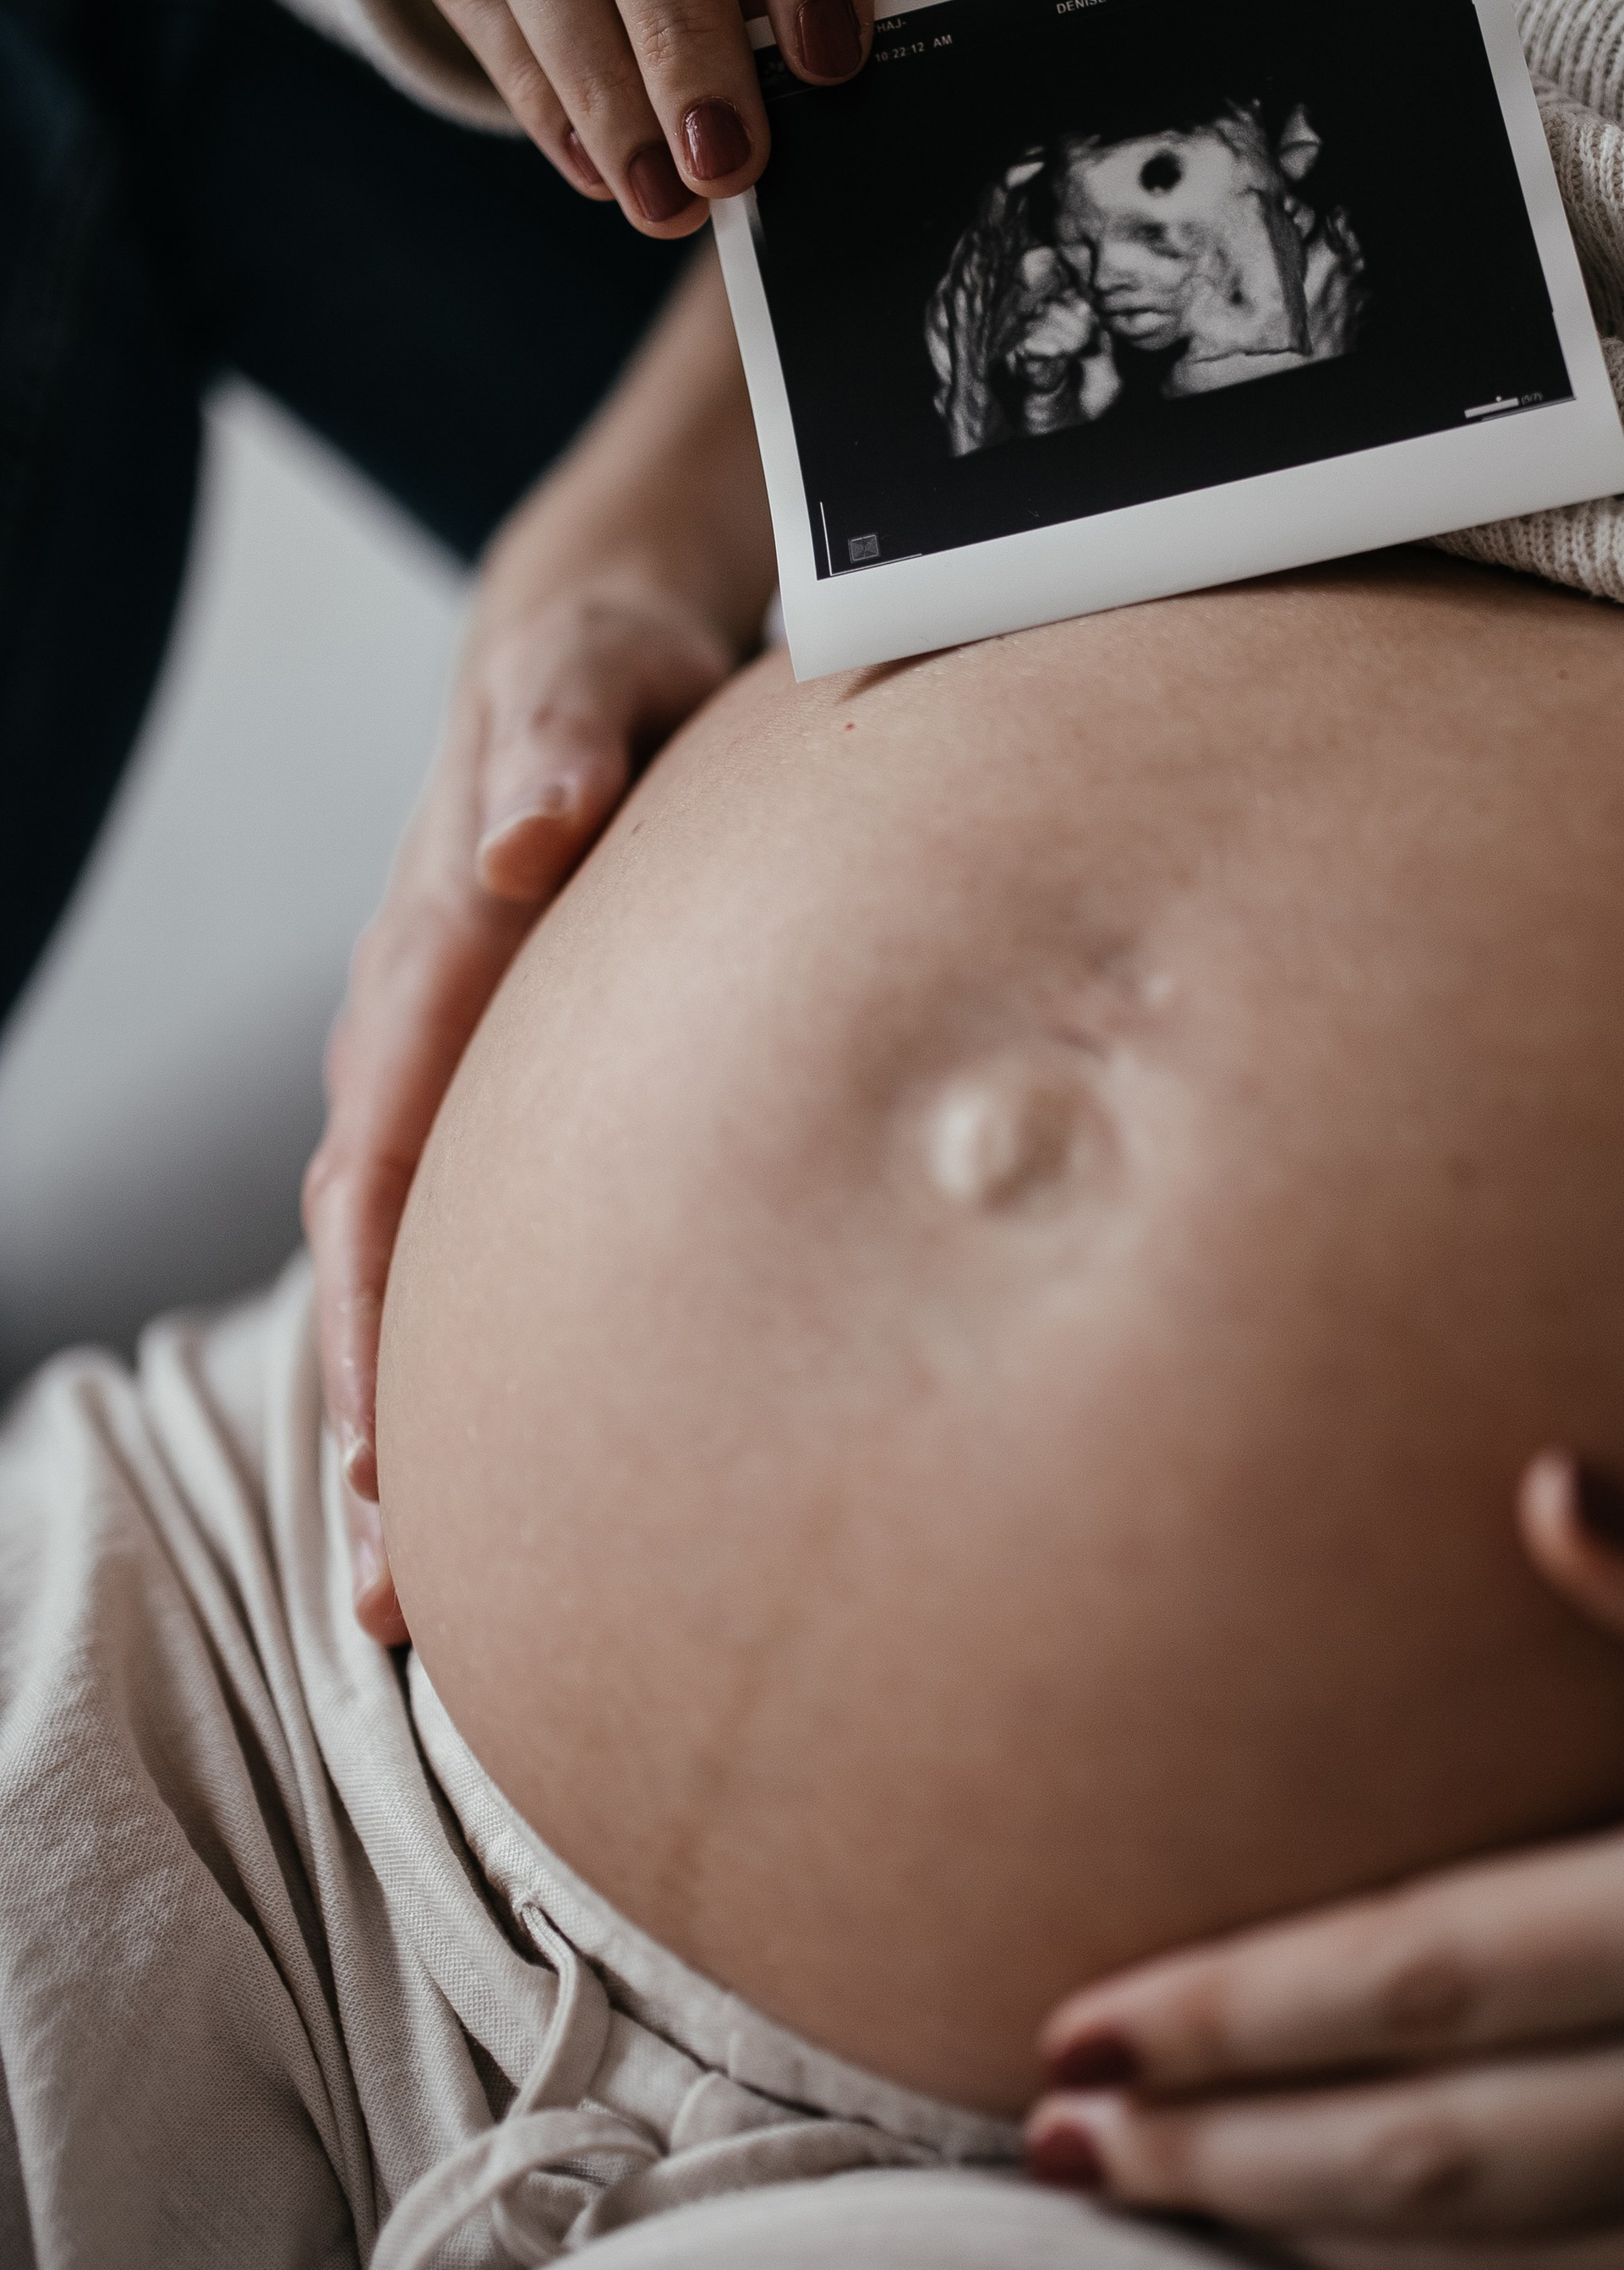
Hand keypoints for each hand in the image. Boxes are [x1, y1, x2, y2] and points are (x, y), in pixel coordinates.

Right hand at [306, 256, 769, 1641]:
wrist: (587, 659)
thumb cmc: (602, 671)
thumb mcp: (590, 668)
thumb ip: (564, 740)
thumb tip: (535, 835)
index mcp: (428, 961)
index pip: (382, 1166)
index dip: (378, 1320)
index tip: (390, 1462)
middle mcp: (412, 1040)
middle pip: (374, 1262)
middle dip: (377, 1434)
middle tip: (401, 1609)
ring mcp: (447, 1081)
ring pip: (406, 1279)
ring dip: (409, 1434)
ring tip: (428, 1610)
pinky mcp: (501, 1104)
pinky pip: (464, 1248)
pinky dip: (470, 1363)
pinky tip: (512, 1481)